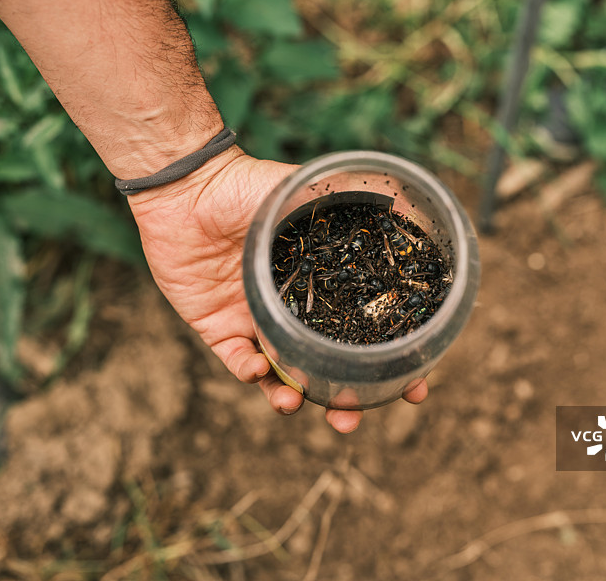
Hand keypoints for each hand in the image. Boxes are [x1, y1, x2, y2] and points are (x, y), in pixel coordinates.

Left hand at [126, 147, 427, 432]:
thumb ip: (353, 200)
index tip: (414, 388)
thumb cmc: (249, 187)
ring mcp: (256, 323)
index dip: (390, 365)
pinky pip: (235, 360)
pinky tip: (257, 371)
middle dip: (339, 400)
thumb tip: (409, 199)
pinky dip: (248, 371)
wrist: (190, 187)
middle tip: (351, 418)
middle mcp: (292, 312)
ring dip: (291, 397)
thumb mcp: (309, 193)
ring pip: (279, 375)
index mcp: (321, 288)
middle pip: (323, 367)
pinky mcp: (217, 327)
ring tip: (297, 404)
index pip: (363, 334)